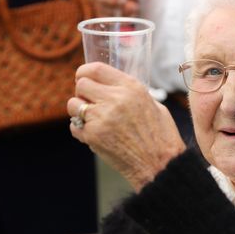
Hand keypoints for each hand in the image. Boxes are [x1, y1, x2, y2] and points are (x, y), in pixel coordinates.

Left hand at [68, 62, 185, 191]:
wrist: (161, 165)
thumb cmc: (161, 136)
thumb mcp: (154, 105)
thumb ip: (131, 93)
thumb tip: (113, 87)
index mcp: (131, 88)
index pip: (97, 69)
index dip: (85, 71)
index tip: (82, 76)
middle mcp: (115, 99)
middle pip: (81, 84)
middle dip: (82, 92)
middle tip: (90, 101)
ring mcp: (101, 118)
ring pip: (73, 104)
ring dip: (79, 110)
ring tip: (92, 119)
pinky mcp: (93, 136)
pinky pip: (74, 126)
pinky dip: (80, 129)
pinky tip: (95, 134)